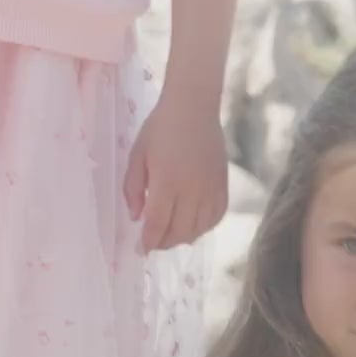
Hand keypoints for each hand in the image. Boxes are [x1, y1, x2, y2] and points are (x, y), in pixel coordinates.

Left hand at [124, 91, 227, 253]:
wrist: (194, 107)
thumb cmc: (160, 128)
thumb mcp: (137, 155)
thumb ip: (132, 189)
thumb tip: (136, 218)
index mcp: (167, 182)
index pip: (157, 224)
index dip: (148, 241)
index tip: (140, 249)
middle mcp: (192, 189)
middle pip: (179, 231)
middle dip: (164, 243)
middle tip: (153, 242)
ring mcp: (210, 188)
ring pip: (199, 228)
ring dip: (183, 237)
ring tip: (171, 235)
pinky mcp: (223, 185)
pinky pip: (217, 216)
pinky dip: (204, 227)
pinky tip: (193, 225)